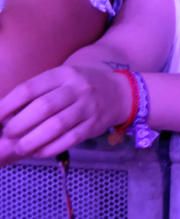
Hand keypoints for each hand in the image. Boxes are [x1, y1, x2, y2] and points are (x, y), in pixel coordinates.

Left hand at [0, 66, 129, 161]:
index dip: (8, 104)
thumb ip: (38, 93)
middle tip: (7, 134)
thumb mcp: (62, 79)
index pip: (30, 89)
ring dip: (33, 140)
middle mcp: (78, 89)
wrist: (120, 92)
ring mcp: (88, 107)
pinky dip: (50, 148)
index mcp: (64, 74)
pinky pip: (69, 140)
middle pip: (43, 107)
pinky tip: (38, 151)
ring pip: (56, 126)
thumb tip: (5, 115)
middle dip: (19, 124)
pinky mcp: (94, 125)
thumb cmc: (81, 86)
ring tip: (20, 147)